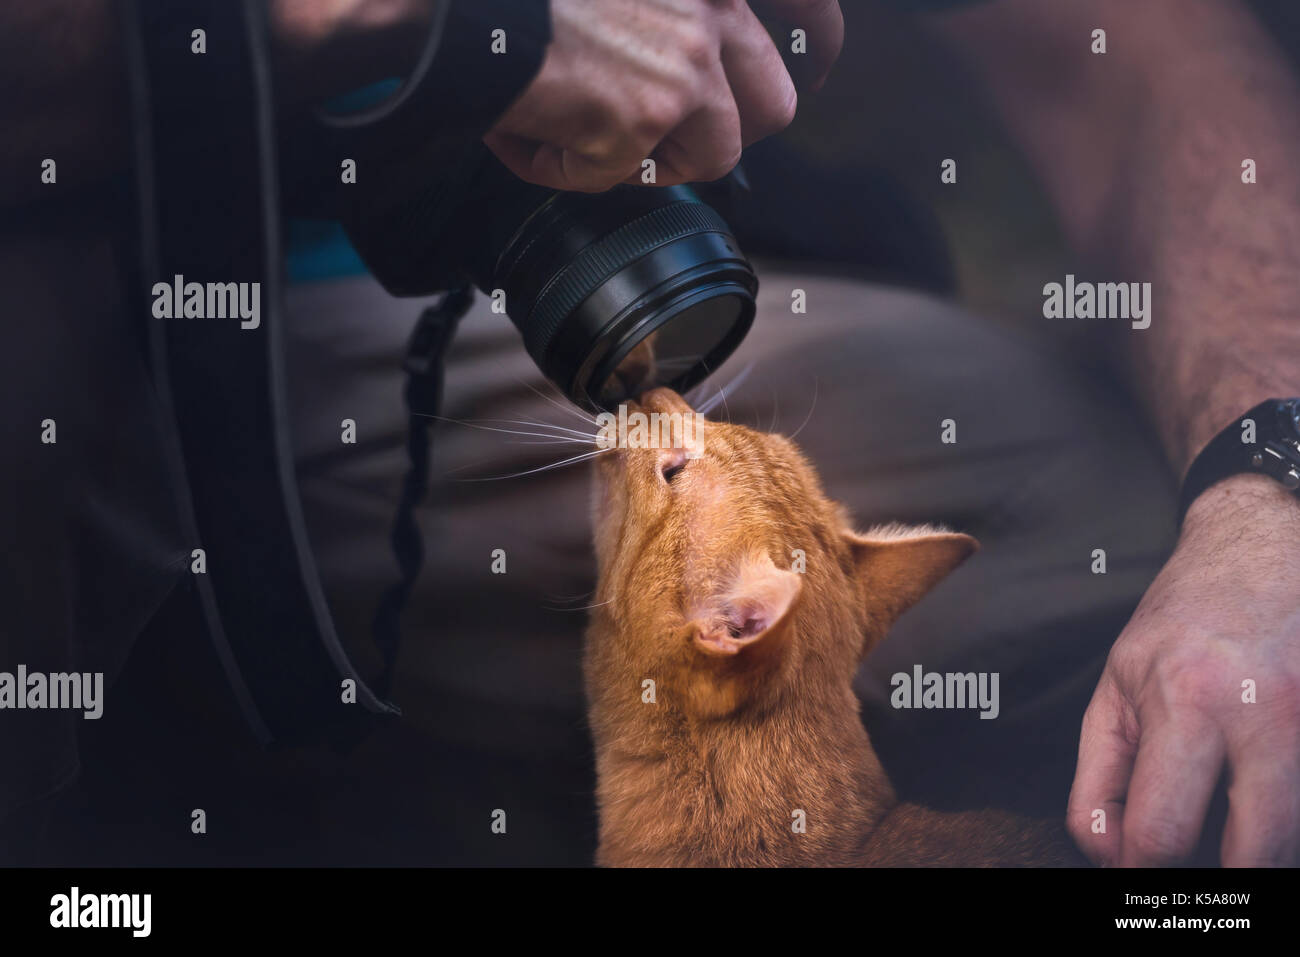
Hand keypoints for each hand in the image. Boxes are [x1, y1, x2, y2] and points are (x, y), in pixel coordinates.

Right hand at [485, 0, 842, 191]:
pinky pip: (623, 176)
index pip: (809, 9)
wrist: (459, 6)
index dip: (817, 45)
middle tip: (675, 130)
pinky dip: (570, 167)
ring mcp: (684, 66)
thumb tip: (676, 67)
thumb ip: (661, 12)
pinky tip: (534, 134)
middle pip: (776, 104)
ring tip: (591, 136)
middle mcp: (712, 6)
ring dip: (657, 160)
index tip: (813, 64)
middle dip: (729, 131)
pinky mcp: (641, 118)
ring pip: (713, 156)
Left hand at [1067, 474, 1299, 865]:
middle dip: (1223, 879)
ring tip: (1233, 811)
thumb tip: (1105, 853)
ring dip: (1264, 844)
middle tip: (1197, 859)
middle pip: (1254, 857)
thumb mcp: (1118, 687)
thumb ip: (1100, 775)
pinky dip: (1292, 810)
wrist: (1262, 551)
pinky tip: (1265, 788)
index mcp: (1187, 701)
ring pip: (1297, 837)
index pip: (1161, 832)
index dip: (1141, 871)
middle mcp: (1264, 714)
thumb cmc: (1183, 623)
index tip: (1139, 869)